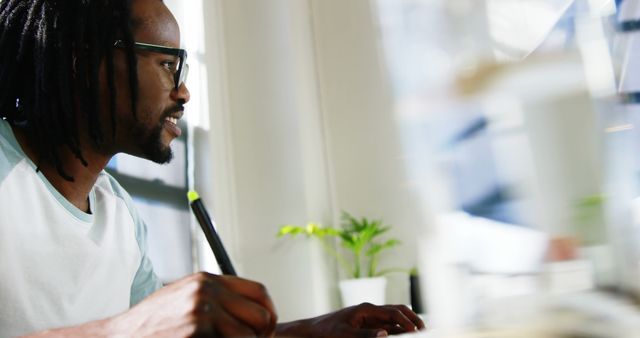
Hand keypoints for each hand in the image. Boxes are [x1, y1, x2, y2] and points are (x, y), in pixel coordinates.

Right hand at [111, 272, 277, 337]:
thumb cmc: (151, 326)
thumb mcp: (184, 299)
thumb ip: (217, 299)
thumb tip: (257, 315)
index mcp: (207, 280)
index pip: (259, 292)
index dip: (269, 314)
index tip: (266, 331)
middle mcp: (207, 290)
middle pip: (262, 316)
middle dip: (262, 337)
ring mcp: (201, 311)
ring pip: (250, 337)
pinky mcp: (196, 332)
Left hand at [277, 302, 424, 337]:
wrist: (312, 331)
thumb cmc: (326, 332)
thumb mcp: (345, 336)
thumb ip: (365, 335)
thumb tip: (385, 334)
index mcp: (366, 309)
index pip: (393, 313)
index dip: (407, 322)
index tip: (417, 332)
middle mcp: (369, 310)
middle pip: (397, 310)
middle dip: (412, 318)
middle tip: (425, 329)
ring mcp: (368, 316)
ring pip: (393, 317)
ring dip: (406, 323)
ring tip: (420, 332)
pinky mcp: (366, 324)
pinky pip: (386, 324)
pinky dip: (397, 329)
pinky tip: (403, 336)